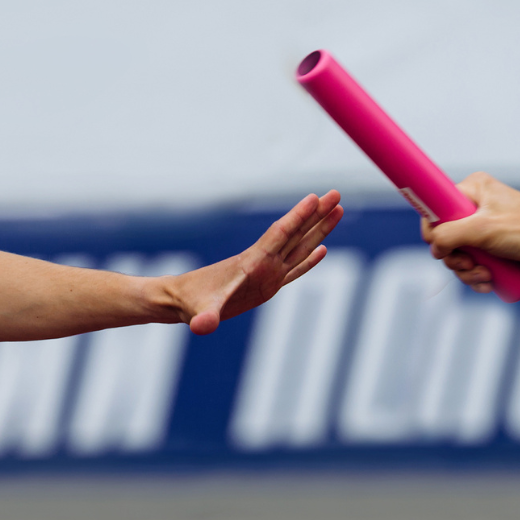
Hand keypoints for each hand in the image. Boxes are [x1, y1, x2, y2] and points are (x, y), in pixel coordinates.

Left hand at [158, 190, 342, 333]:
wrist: (182, 300)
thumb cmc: (191, 303)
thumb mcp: (200, 311)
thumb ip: (205, 317)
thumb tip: (201, 326)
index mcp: (253, 263)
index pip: (280, 235)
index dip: (298, 217)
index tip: (315, 198)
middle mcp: (264, 263)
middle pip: (296, 234)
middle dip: (317, 215)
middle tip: (337, 193)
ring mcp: (267, 273)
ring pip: (299, 247)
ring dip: (318, 230)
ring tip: (337, 210)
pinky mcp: (267, 285)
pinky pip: (294, 268)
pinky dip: (309, 259)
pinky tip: (322, 249)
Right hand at [421, 173, 519, 290]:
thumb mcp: (483, 230)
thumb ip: (449, 235)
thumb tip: (434, 248)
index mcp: (473, 190)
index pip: (436, 207)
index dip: (433, 231)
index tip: (441, 247)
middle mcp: (476, 207)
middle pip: (444, 237)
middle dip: (455, 258)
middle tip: (470, 264)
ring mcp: (484, 230)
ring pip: (458, 256)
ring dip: (467, 272)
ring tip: (485, 276)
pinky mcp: (493, 249)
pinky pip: (472, 266)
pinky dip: (476, 278)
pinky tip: (489, 282)